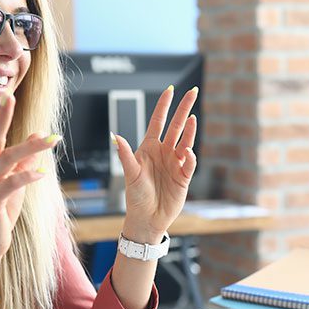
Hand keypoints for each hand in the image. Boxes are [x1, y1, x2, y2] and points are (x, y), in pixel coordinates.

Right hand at [0, 89, 58, 259]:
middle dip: (1, 118)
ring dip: (30, 147)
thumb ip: (24, 160)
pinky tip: (43, 172)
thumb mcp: (13, 182)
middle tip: (10, 97)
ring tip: (51, 138)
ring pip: (6, 159)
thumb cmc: (0, 211)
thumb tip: (38, 137)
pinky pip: (11, 184)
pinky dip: (27, 176)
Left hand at [113, 86, 197, 242]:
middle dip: (183, 109)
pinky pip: (190, 163)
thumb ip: (125, 155)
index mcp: (149, 148)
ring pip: (185, 141)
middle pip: (176, 126)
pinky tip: (187, 153)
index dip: (164, 106)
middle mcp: (164, 152)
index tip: (171, 89)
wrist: (147, 219)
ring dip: (189, 130)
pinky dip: (190, 157)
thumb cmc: (135, 197)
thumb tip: (115, 136)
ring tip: (192, 119)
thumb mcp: (130, 174)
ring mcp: (175, 163)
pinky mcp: (184, 177)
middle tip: (193, 92)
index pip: (158, 122)